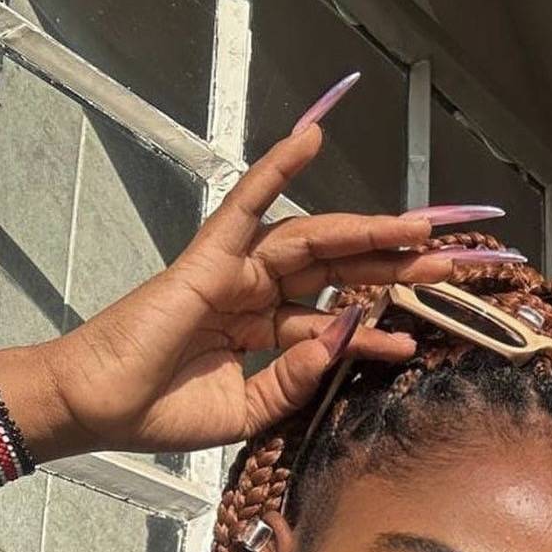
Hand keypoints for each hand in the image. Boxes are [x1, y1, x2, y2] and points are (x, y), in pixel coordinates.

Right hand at [36, 122, 508, 455]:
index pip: (338, 320)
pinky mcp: (209, 257)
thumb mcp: (250, 409)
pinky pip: (247, 203)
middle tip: (452, 262)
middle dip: (395, 267)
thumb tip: (349, 335)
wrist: (100, 409)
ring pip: (314, 242)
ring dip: (366, 231)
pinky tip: (313, 137)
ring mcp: (236, 272)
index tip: (424, 334)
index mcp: (268, 333)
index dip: (381, 324)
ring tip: (418, 228)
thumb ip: (300, 375)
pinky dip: (278, 167)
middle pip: (340, 271)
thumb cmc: (163, 414)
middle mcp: (258, 296)